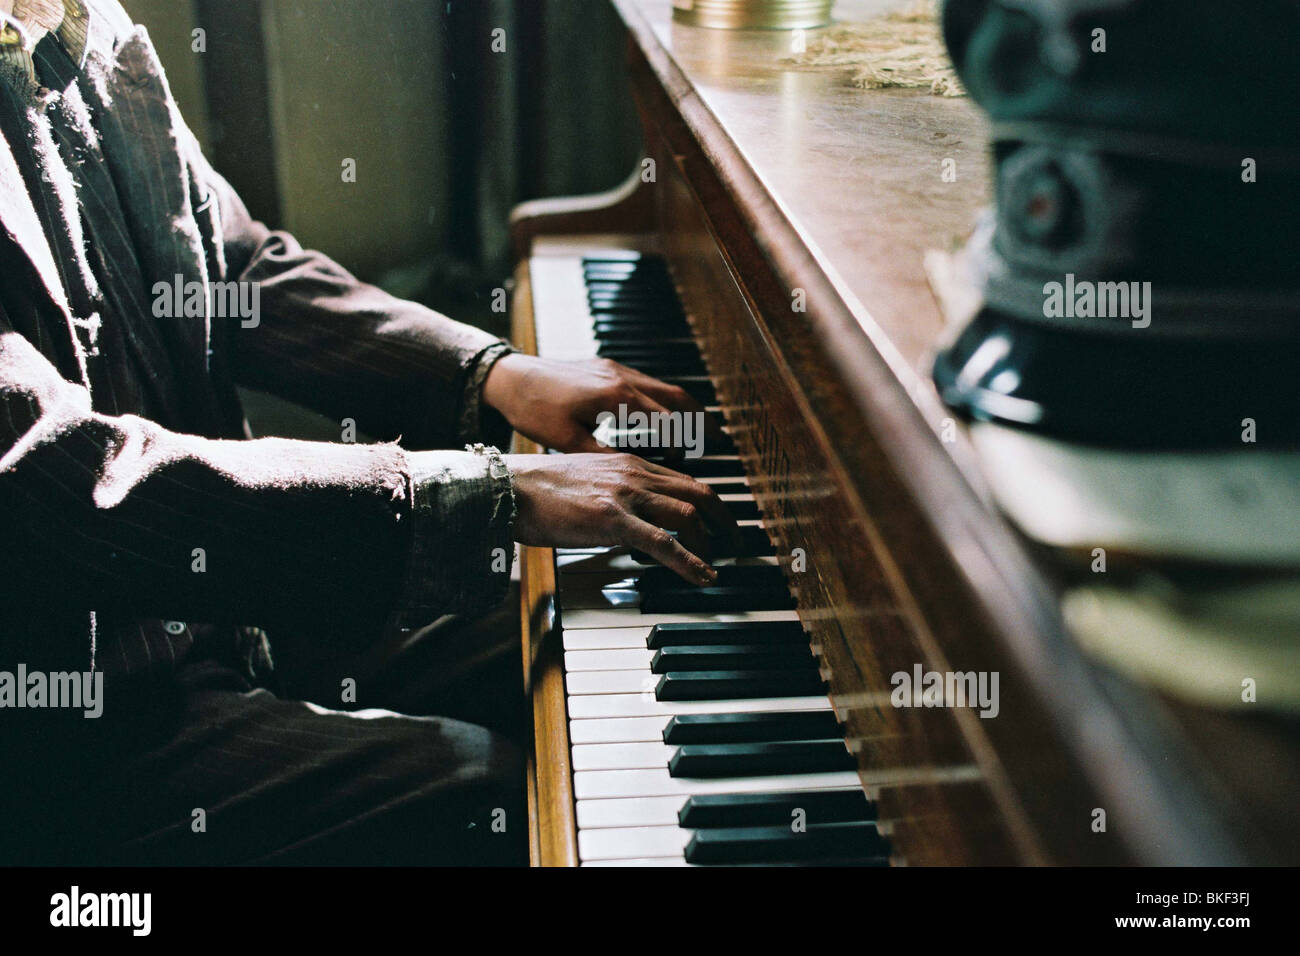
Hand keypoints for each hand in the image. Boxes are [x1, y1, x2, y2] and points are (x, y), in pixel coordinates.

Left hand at [484, 354, 709, 453]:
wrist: (511, 376)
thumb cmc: (534, 410)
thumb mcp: (567, 441)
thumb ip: (604, 456)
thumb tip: (636, 474)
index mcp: (616, 398)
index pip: (665, 422)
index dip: (682, 443)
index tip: (687, 463)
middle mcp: (622, 378)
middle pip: (677, 399)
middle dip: (700, 421)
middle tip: (718, 442)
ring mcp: (617, 369)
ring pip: (665, 388)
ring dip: (686, 408)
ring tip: (701, 428)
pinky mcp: (608, 366)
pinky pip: (648, 382)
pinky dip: (664, 399)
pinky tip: (665, 414)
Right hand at [503, 452, 737, 584]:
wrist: (510, 488)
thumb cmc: (541, 489)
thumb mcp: (589, 481)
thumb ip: (616, 492)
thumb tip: (632, 518)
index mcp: (630, 464)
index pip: (683, 479)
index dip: (709, 502)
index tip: (720, 521)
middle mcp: (635, 474)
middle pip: (699, 491)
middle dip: (726, 518)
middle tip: (738, 541)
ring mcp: (626, 496)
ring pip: (689, 513)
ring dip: (711, 542)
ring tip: (719, 562)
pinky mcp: (612, 520)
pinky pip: (663, 542)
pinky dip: (689, 561)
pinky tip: (703, 575)